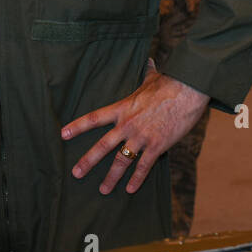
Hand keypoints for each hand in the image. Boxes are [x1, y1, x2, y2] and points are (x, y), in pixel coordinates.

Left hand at [62, 59, 209, 194]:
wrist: (188, 91)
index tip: (62, 134)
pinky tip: (130, 189)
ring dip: (111, 177)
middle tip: (75, 173)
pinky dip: (137, 179)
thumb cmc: (169, 83)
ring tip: (102, 190)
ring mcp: (141, 137)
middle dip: (87, 161)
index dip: (76, 126)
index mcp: (121, 109)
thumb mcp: (151, 78)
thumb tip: (149, 61)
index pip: (93, 119)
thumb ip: (146, 73)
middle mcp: (127, 125)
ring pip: (121, 161)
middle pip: (102, 146)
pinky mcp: (158, 146)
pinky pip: (144, 166)